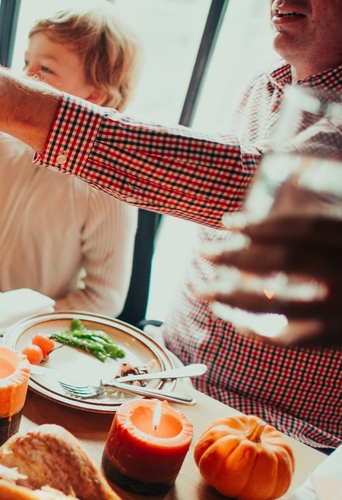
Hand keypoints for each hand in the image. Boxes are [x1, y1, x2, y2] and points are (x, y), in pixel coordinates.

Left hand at [207, 216, 341, 347]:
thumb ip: (329, 212)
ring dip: (234, 296)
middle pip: (286, 259)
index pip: (305, 227)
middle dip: (238, 254)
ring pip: (280, 303)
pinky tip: (235, 321)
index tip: (227, 221)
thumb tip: (291, 184)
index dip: (263, 223)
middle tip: (205, 251)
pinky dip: (258, 332)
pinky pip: (292, 339)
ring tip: (203, 290)